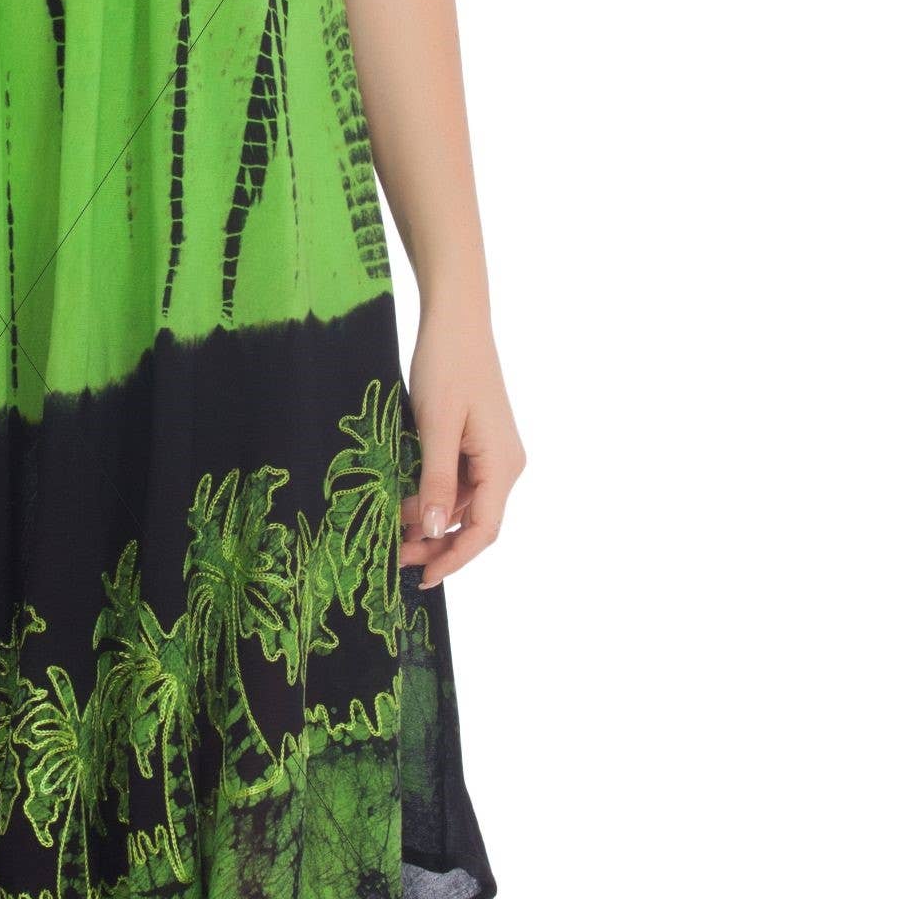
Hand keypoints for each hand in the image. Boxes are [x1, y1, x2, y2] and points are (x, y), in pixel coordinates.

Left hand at [401, 312, 524, 589]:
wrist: (456, 320)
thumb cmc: (447, 365)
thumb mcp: (435, 425)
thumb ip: (436, 480)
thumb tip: (436, 532)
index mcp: (502, 464)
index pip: (484, 530)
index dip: (455, 559)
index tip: (424, 579)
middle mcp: (505, 464)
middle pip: (475, 522)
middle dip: (438, 545)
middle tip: (396, 559)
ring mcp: (493, 453)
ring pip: (464, 505)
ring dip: (432, 523)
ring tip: (394, 534)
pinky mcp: (478, 442)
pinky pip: (459, 482)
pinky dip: (434, 498)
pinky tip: (405, 503)